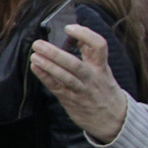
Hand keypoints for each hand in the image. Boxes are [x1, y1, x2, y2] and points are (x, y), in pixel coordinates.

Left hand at [31, 25, 131, 145]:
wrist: (113, 119)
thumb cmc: (102, 88)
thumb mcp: (101, 69)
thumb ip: (88, 53)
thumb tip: (71, 34)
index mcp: (101, 66)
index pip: (99, 46)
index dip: (84, 34)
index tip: (69, 27)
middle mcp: (92, 77)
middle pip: (75, 64)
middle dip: (56, 53)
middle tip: (38, 43)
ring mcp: (81, 89)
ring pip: (65, 77)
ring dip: (48, 66)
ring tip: (34, 55)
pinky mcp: (70, 99)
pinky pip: (56, 87)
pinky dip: (44, 76)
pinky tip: (34, 67)